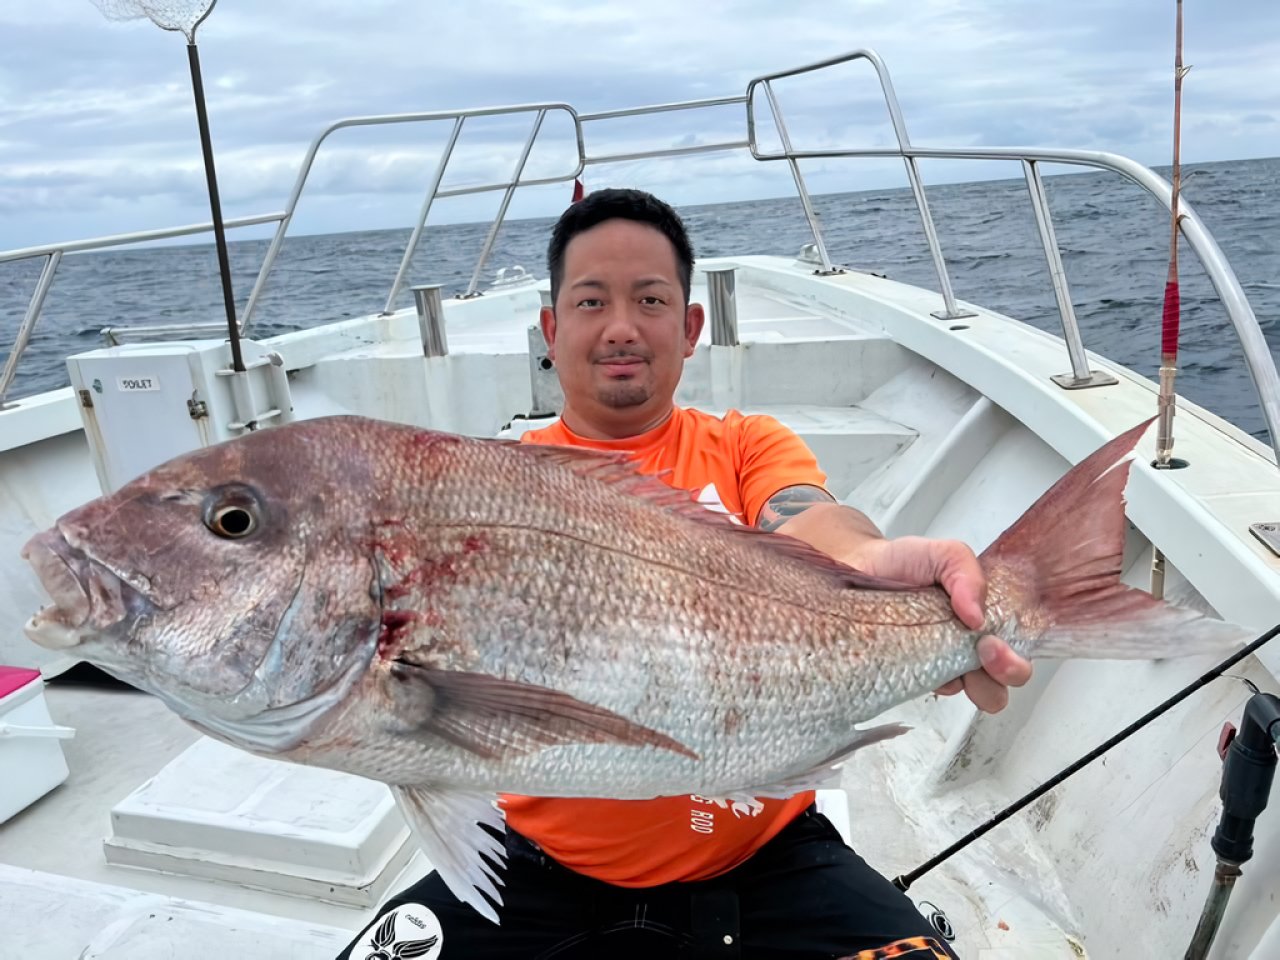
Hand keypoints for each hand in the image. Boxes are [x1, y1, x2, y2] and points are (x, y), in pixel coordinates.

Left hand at [848, 535, 1032, 712]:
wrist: (858, 568)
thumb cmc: (904, 563)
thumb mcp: (943, 554)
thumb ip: (966, 572)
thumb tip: (976, 616)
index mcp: (985, 620)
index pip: (1019, 649)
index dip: (1016, 657)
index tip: (993, 642)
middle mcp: (969, 646)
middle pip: (1004, 681)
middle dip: (1006, 672)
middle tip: (984, 652)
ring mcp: (941, 664)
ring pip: (977, 693)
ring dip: (978, 687)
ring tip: (954, 665)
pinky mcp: (913, 673)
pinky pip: (931, 691)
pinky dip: (930, 683)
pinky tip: (913, 663)